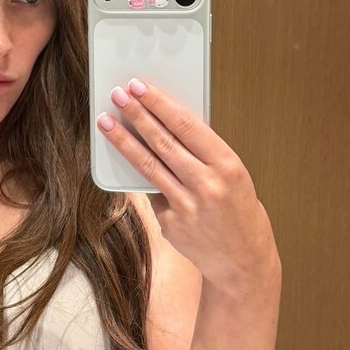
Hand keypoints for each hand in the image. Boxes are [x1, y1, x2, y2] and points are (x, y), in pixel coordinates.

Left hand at [97, 77, 280, 289]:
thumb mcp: (232, 175)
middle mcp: (207, 184)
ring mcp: (186, 206)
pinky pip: (150, 193)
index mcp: (227, 165)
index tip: (140, 86)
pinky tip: (126, 160)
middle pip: (162, 142)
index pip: (187, 126)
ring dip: (123, 141)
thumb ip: (203, 153)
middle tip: (117, 95)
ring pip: (147, 166)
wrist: (243, 262)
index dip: (159, 104)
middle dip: (137, 115)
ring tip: (106, 122)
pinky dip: (138, 176)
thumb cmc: (239, 210)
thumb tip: (164, 124)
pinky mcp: (170, 224)